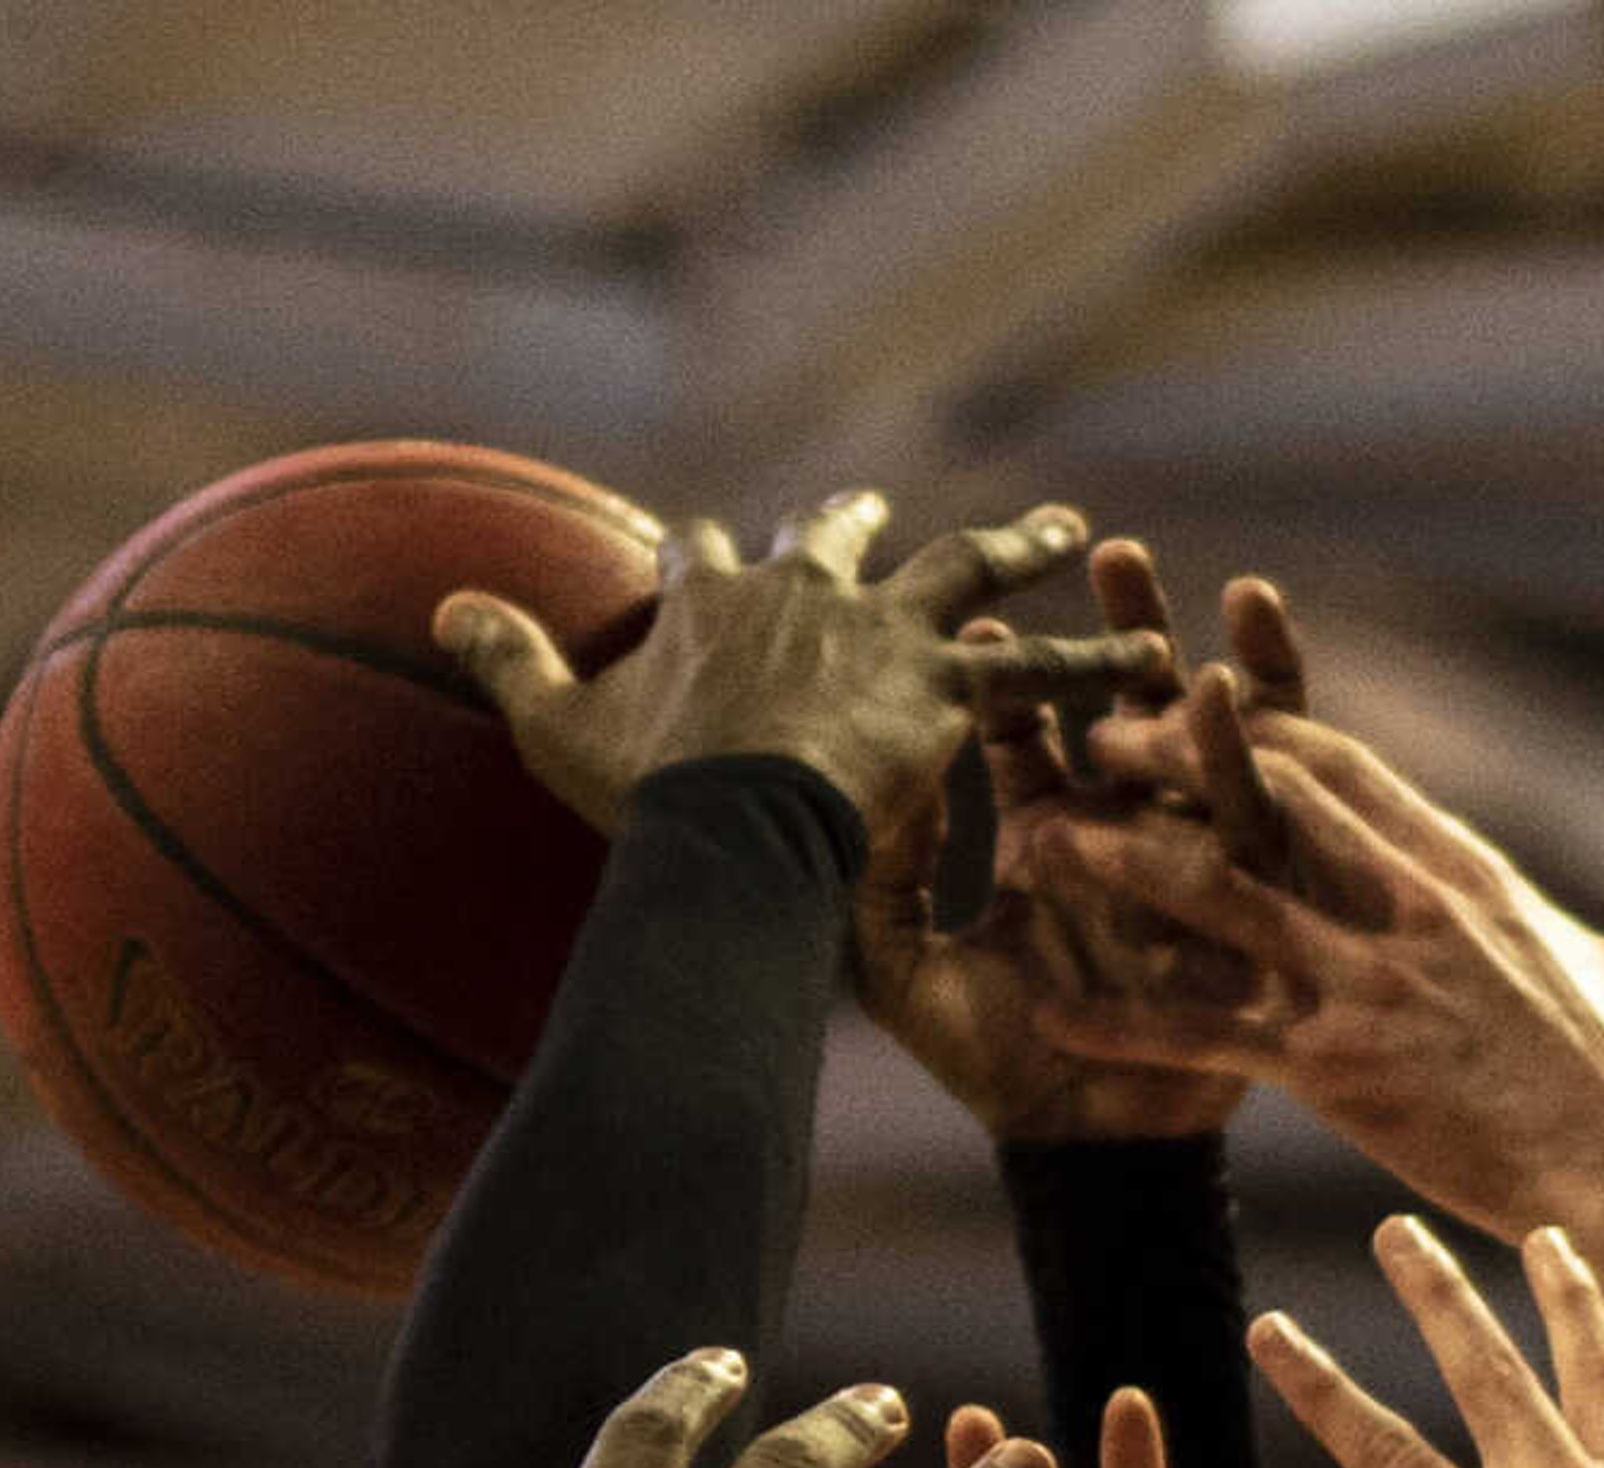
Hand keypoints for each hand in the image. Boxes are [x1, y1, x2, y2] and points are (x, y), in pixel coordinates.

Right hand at [438, 491, 1169, 845]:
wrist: (731, 822)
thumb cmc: (645, 792)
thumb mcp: (558, 724)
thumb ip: (507, 659)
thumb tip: (443, 607)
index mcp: (712, 601)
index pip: (701, 554)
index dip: (697, 553)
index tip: (697, 546)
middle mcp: (805, 593)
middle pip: (832, 538)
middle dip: (847, 522)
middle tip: (872, 509)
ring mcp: (883, 631)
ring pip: (964, 571)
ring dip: (1019, 549)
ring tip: (1072, 530)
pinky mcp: (950, 685)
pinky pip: (1044, 672)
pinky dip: (1100, 662)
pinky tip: (1160, 655)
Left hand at [852, 541, 1258, 1139]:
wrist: (1092, 1150)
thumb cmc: (997, 1070)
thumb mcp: (905, 975)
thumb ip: (878, 880)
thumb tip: (872, 777)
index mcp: (1049, 838)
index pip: (1027, 736)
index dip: (1007, 681)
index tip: (979, 627)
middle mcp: (1127, 831)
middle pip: (1125, 708)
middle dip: (1121, 633)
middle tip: (1111, 553)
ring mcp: (1198, 857)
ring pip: (1205, 737)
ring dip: (1196, 663)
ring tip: (1197, 600)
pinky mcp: (1262, 891)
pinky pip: (1273, 803)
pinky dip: (1272, 728)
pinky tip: (1251, 670)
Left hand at [1035, 588, 1603, 1236]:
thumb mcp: (1603, 974)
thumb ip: (1567, 940)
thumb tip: (1589, 944)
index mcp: (1463, 869)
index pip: (1341, 763)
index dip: (1254, 726)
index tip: (1193, 702)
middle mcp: (1409, 905)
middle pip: (1264, 798)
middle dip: (1167, 758)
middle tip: (1091, 733)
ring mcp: (1369, 981)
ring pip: (1216, 894)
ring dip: (1119, 862)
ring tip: (1036, 838)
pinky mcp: (1338, 1066)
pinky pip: (1205, 1033)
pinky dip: (1123, 1025)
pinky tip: (1052, 1014)